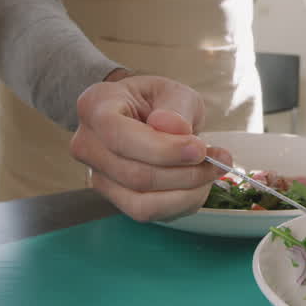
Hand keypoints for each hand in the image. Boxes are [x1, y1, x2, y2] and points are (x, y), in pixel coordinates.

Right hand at [70, 75, 230, 222]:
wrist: (146, 116)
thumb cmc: (158, 102)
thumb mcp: (174, 92)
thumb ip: (176, 108)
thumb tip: (173, 128)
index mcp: (95, 106)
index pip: (120, 136)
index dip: (163, 149)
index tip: (199, 148)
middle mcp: (87, 144)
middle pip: (135, 175)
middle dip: (184, 173)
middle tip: (218, 160)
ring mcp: (98, 176)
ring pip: (141, 203)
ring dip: (186, 193)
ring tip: (212, 172)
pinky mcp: (115, 199)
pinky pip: (148, 213)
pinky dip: (181, 203)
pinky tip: (198, 185)